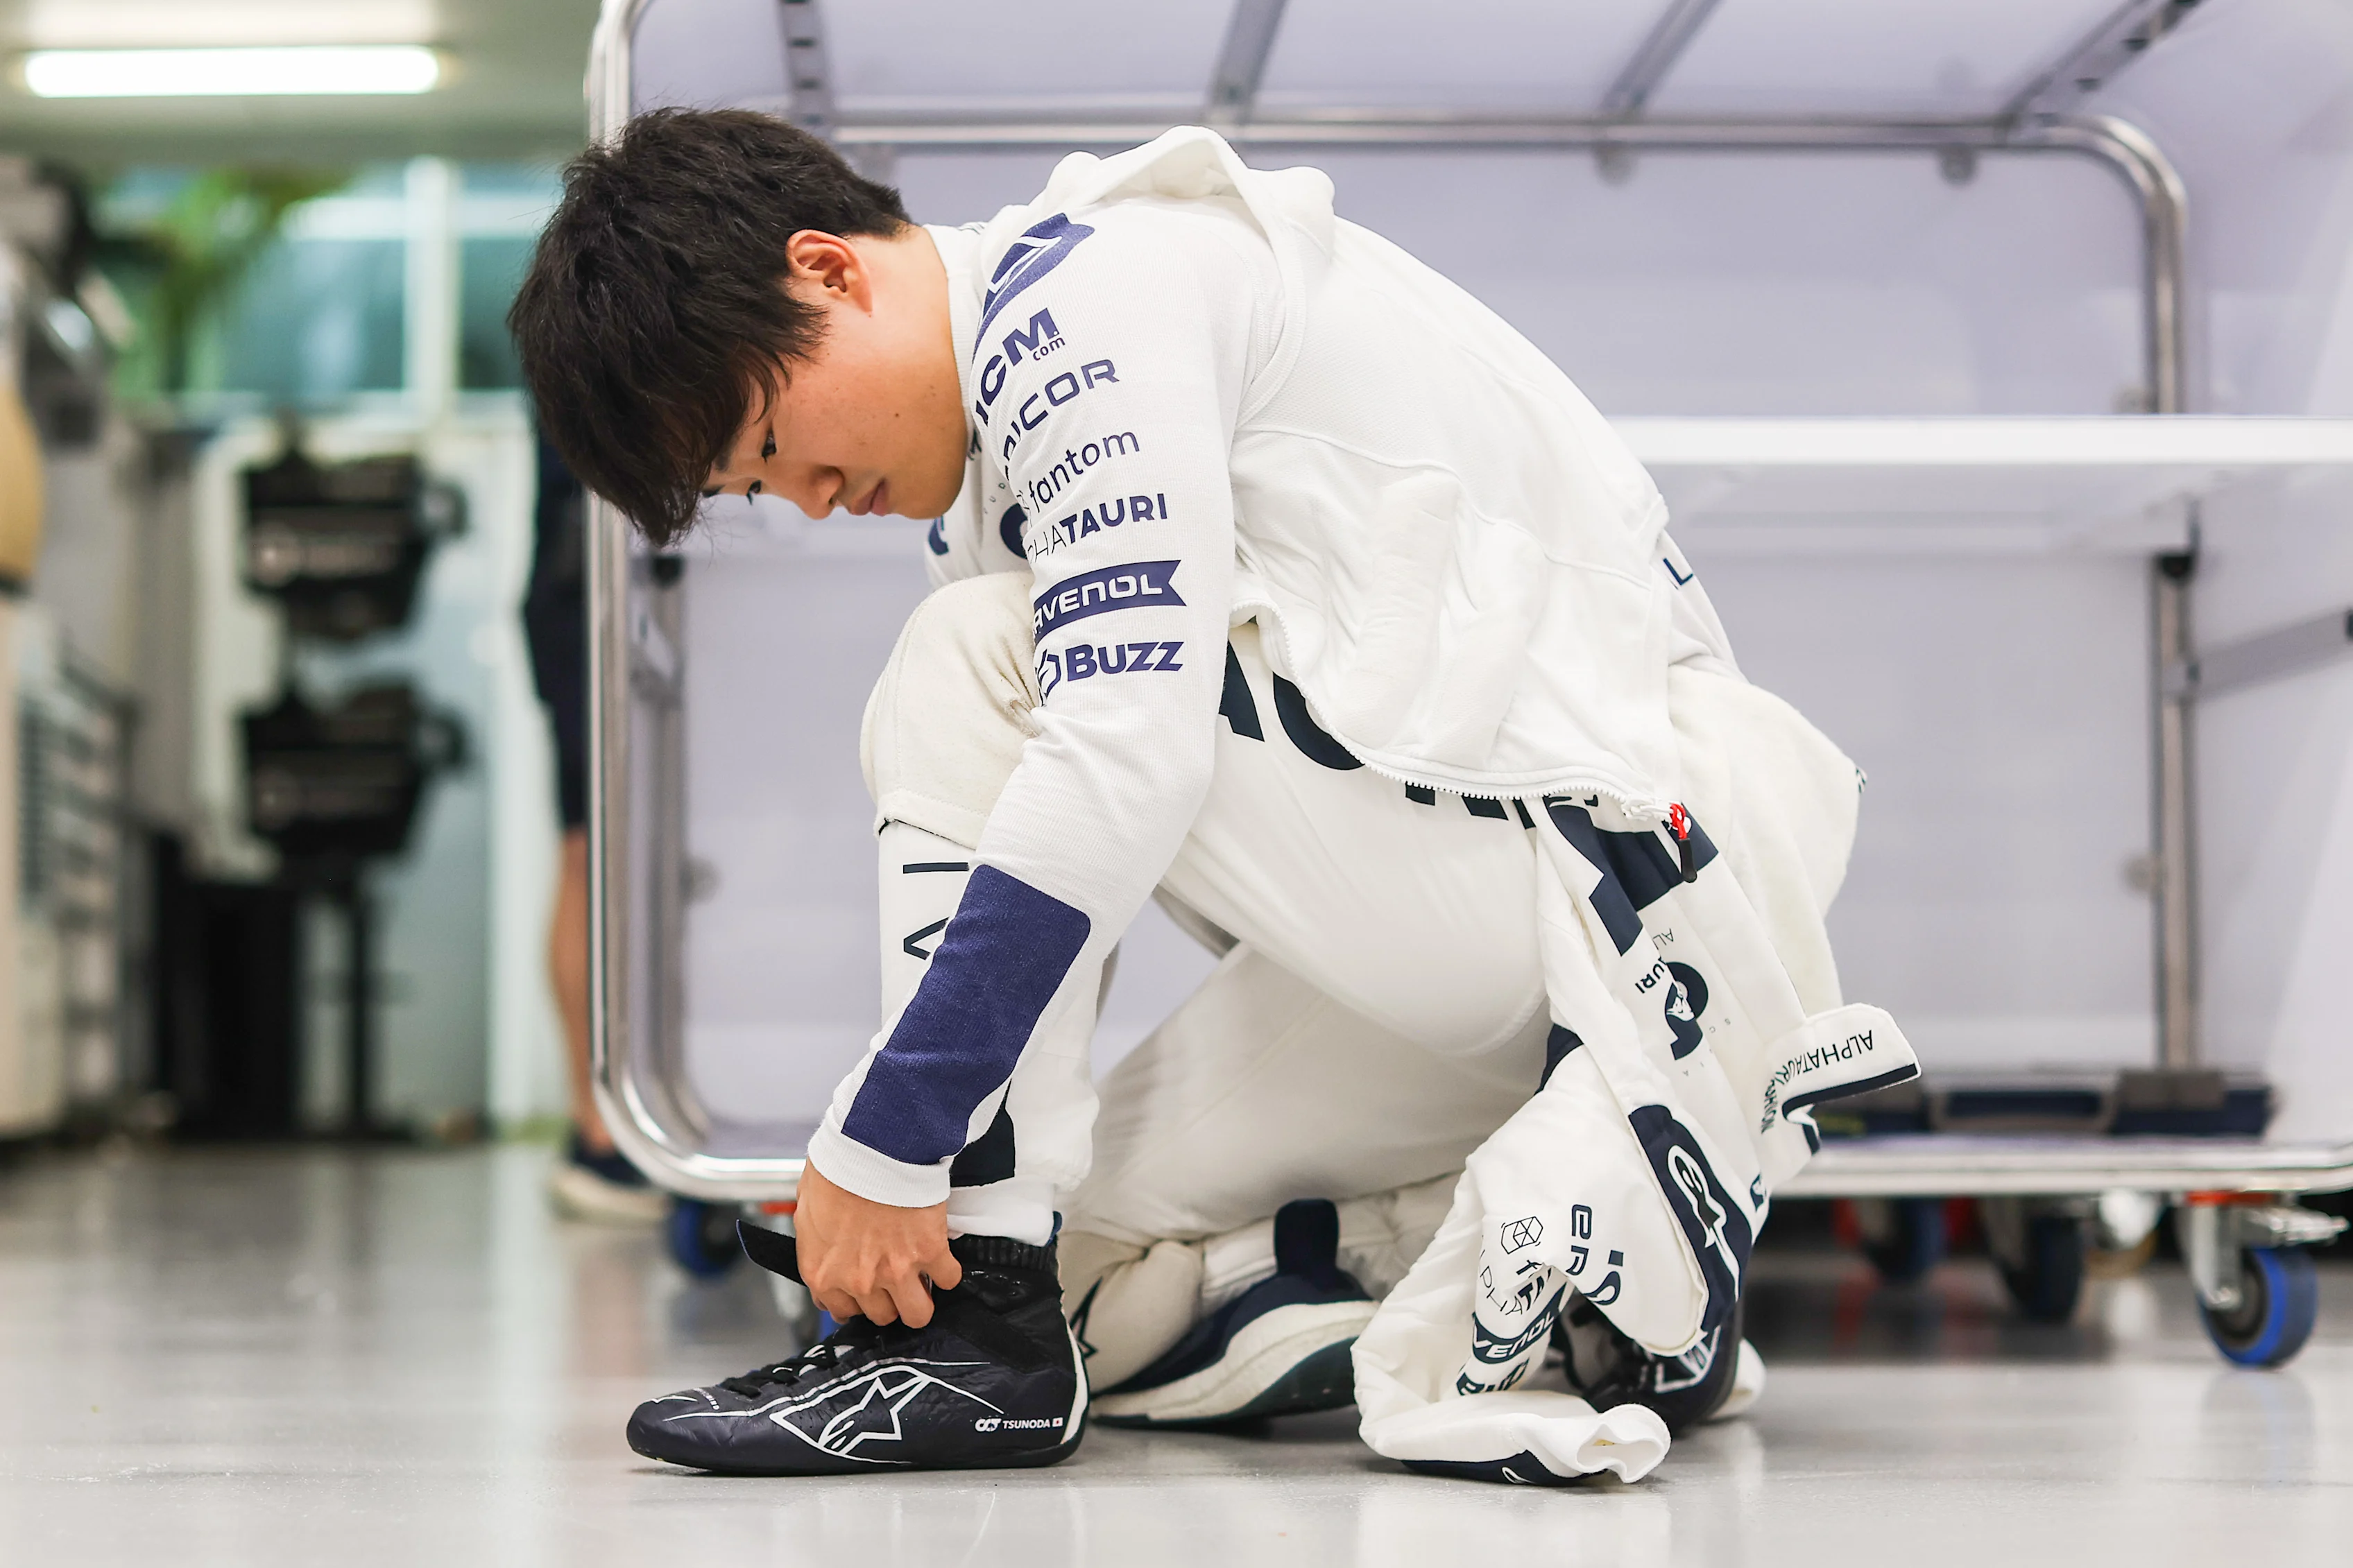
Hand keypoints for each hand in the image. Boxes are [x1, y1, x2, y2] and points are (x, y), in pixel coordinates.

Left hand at [793, 1159, 962, 1327]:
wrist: (872, 1147)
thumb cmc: (837, 1169)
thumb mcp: (808, 1209)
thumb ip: (817, 1241)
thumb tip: (826, 1246)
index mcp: (823, 1272)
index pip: (841, 1311)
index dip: (855, 1302)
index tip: (863, 1292)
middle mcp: (859, 1280)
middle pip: (882, 1316)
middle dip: (889, 1301)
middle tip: (893, 1281)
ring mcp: (897, 1270)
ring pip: (918, 1314)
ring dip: (920, 1299)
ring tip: (921, 1282)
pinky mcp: (930, 1252)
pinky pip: (948, 1279)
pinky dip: (947, 1272)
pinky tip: (941, 1259)